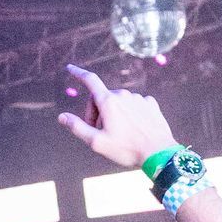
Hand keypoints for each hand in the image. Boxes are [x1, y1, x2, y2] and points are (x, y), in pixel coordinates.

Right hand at [57, 67, 175, 170]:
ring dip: (114, 114)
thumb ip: (78, 127)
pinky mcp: (150, 104)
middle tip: (99, 133)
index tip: (70, 68)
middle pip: (102, 98)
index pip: (90, 81)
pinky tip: (133, 129)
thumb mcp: (97, 142)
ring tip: (119, 134)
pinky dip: (129, 114)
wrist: (159, 153)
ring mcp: (138, 98)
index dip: (78, 73)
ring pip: (119, 103)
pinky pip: (134, 105)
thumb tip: (62, 117)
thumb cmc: (127, 149)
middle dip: (97, 113)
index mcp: (108, 102)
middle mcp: (124, 95)